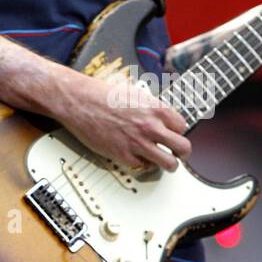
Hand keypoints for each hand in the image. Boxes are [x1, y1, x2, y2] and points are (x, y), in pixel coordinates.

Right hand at [54, 71, 189, 172]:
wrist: (79, 101)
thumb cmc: (101, 95)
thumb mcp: (134, 93)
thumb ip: (152, 107)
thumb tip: (163, 119)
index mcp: (155, 108)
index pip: (182, 126)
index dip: (178, 131)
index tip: (174, 134)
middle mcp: (150, 126)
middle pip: (183, 148)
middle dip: (182, 152)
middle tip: (177, 153)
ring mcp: (138, 142)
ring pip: (169, 164)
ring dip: (168, 164)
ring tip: (164, 161)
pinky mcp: (124, 155)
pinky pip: (145, 167)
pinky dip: (144, 164)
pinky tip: (139, 156)